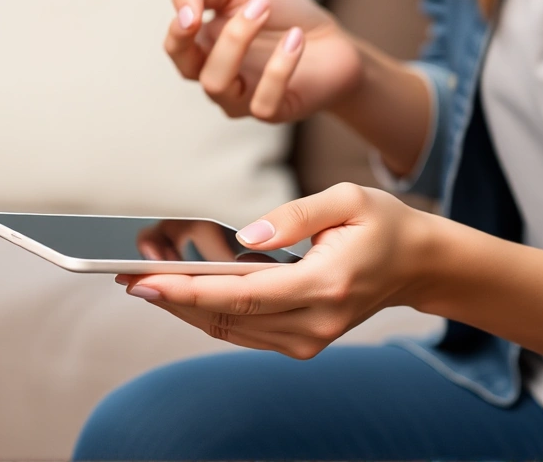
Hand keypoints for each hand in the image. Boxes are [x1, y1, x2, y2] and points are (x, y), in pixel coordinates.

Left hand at [115, 183, 434, 359]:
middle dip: (171, 297)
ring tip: (142, 275)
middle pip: (226, 317)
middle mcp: (315, 323)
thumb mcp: (347, 200)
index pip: (242, 295)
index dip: (187, 290)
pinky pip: (242, 330)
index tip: (143, 281)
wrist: (417, 265)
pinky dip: (206, 309)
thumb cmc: (382, 225)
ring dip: (183, 304)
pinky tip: (178, 287)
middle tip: (124, 275)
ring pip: (229, 329)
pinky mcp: (302, 342)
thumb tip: (244, 237)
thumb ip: (293, 216)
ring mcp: (309, 339)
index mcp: (325, 286)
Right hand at [165, 0, 363, 123]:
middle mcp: (217, 76)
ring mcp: (241, 98)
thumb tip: (182, 13)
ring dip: (240, 41)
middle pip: (188, 70)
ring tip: (268, 9)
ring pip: (216, 85)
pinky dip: (279, 67)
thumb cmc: (280, 14)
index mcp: (204, 47)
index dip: (178, 31)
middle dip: (213, 32)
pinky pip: (262, 102)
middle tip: (257, 3)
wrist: (332, 39)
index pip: (175, 47)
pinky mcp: (273, 112)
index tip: (197, 11)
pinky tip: (297, 38)